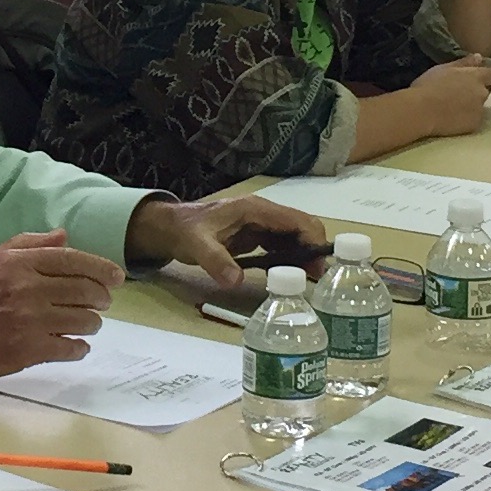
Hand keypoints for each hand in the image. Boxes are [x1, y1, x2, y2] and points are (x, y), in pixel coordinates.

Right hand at [0, 228, 122, 375]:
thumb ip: (28, 244)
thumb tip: (64, 236)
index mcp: (20, 263)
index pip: (72, 260)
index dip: (101, 268)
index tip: (117, 277)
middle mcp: (29, 290)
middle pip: (84, 290)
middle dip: (101, 297)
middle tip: (104, 302)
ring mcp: (31, 322)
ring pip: (82, 320)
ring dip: (92, 322)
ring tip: (90, 323)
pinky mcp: (30, 350)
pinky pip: (68, 348)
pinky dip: (79, 347)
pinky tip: (78, 346)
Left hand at [126, 190, 330, 297]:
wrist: (170, 228)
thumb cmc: (185, 231)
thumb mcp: (197, 246)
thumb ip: (216, 261)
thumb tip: (236, 281)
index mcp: (255, 209)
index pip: (295, 219)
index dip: (312, 238)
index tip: (319, 264)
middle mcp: (263, 213)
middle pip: (300, 226)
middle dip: (313, 249)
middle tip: (316, 278)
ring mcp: (261, 224)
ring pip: (294, 236)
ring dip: (304, 255)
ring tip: (309, 281)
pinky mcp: (257, 236)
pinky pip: (282, 245)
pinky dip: (291, 258)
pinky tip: (292, 277)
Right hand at [413, 58, 490, 135]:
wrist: (421, 111)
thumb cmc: (429, 86)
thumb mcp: (443, 68)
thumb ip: (464, 62)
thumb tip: (480, 57)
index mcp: (475, 76)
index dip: (483, 76)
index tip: (470, 79)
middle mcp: (482, 92)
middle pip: (485, 90)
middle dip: (475, 92)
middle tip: (456, 94)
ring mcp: (480, 110)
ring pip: (479, 106)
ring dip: (470, 105)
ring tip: (452, 108)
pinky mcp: (474, 124)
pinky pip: (473, 120)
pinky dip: (466, 119)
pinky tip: (451, 119)